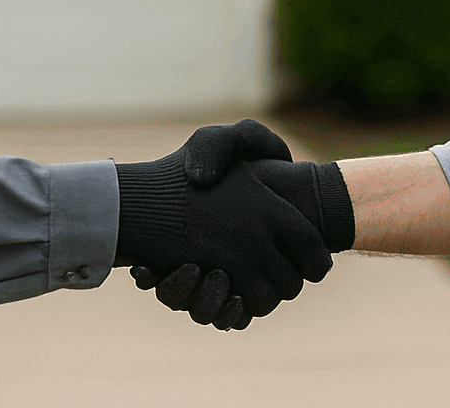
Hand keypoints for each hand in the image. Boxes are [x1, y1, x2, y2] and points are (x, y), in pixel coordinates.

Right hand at [114, 125, 329, 320]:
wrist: (133, 203)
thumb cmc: (177, 171)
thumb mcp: (217, 139)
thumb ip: (255, 139)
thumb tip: (284, 158)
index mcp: (267, 205)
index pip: (313, 250)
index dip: (316, 264)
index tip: (310, 267)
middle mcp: (257, 234)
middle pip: (292, 281)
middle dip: (286, 284)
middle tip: (274, 275)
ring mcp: (233, 260)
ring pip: (269, 300)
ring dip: (261, 298)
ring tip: (251, 284)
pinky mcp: (208, 281)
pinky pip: (238, 309)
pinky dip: (236, 307)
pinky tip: (229, 290)